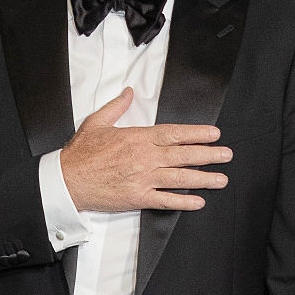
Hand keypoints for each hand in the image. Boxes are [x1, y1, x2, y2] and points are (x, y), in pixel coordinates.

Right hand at [60, 87, 231, 211]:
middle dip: (209, 155)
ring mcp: (143, 179)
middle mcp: (145, 158)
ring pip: (180, 178)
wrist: (67, 180)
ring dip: (204, 178)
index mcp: (138, 138)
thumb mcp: (97, 122)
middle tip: (226, 154)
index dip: (197, 134)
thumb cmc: (81, 153)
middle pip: (184, 155)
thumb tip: (128, 92)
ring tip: (221, 179)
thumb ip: (117, 106)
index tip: (213, 134)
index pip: (175, 134)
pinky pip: (166, 200)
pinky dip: (184, 201)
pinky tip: (198, 201)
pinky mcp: (138, 197)